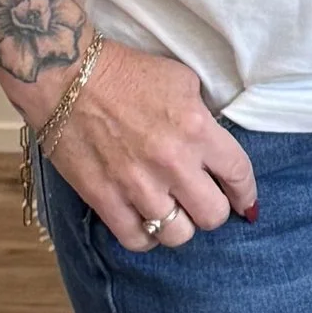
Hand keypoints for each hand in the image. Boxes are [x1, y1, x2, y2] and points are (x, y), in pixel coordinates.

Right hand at [18, 39, 257, 247]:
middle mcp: (172, 162)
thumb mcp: (182, 81)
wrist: (66, 78)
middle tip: (202, 201)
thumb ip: (203, 118)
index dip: (245, 194)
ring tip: (172, 212)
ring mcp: (138, 185)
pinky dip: (145, 236)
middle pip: (213, 215)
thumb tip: (213, 146)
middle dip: (213, 210)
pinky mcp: (105, 199)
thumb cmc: (125, 72)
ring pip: (178, 235)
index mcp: (197, 129)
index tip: (244, 202)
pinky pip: (137, 240)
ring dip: (179, 225)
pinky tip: (145, 221)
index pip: (239, 175)